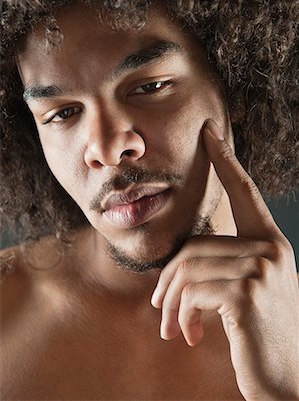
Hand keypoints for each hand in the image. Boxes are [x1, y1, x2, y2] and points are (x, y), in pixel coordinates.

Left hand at [151, 119, 298, 399]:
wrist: (287, 380)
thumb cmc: (261, 333)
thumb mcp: (246, 291)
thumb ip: (222, 266)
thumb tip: (178, 265)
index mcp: (271, 243)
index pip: (245, 191)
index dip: (225, 160)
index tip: (208, 133)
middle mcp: (270, 249)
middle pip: (194, 245)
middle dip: (168, 281)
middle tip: (159, 308)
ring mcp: (260, 270)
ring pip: (187, 268)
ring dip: (170, 302)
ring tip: (171, 326)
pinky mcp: (246, 294)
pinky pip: (192, 291)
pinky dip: (180, 315)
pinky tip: (187, 335)